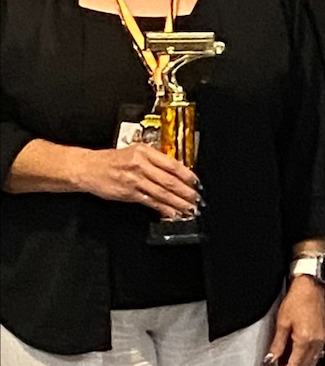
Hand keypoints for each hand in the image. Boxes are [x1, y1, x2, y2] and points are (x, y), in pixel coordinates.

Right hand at [79, 143, 198, 218]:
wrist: (87, 168)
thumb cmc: (111, 161)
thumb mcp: (134, 152)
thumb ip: (154, 160)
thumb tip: (177, 171)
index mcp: (144, 152)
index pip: (172, 164)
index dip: (187, 175)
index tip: (197, 183)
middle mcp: (140, 164)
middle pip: (169, 180)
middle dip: (186, 192)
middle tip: (197, 199)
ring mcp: (134, 180)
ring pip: (162, 192)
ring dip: (178, 202)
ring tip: (189, 209)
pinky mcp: (128, 193)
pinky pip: (150, 202)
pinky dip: (163, 208)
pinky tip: (172, 213)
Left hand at [265, 276, 324, 365]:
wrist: (310, 289)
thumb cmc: (296, 301)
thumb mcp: (282, 323)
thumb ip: (277, 344)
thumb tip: (271, 358)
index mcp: (305, 340)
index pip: (294, 365)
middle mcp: (316, 342)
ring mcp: (321, 339)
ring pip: (312, 362)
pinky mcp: (323, 335)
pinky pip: (317, 354)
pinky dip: (307, 360)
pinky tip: (298, 357)